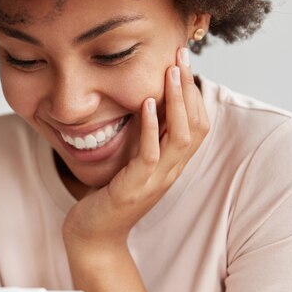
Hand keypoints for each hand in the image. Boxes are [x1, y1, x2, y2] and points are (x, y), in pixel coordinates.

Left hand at [63, 47, 209, 248]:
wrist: (94, 237)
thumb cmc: (109, 197)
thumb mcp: (130, 163)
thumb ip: (142, 140)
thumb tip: (142, 106)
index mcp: (171, 164)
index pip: (196, 124)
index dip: (194, 92)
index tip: (183, 61)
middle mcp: (169, 171)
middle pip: (195, 124)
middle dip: (190, 87)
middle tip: (182, 55)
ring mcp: (155, 181)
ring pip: (181, 137)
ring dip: (178, 101)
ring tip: (172, 71)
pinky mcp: (134, 188)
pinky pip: (150, 154)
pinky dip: (152, 127)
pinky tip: (148, 104)